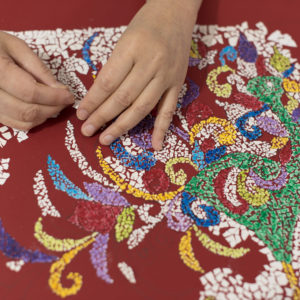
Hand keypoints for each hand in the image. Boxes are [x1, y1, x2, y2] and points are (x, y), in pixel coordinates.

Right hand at [0, 31, 73, 130]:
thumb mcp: (15, 46)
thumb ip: (38, 68)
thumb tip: (59, 89)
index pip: (30, 92)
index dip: (54, 97)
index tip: (69, 95)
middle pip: (27, 111)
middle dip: (52, 108)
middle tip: (65, 101)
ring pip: (22, 122)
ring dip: (45, 116)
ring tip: (55, 104)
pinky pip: (15, 124)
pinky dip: (33, 120)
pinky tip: (41, 108)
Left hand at [77, 0, 200, 149]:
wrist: (176, 11)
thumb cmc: (146, 23)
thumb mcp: (124, 39)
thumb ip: (115, 68)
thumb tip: (100, 98)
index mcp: (133, 48)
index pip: (108, 82)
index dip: (92, 101)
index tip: (81, 114)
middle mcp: (151, 64)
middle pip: (123, 98)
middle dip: (102, 117)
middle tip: (87, 131)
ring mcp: (167, 76)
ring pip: (142, 107)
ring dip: (123, 126)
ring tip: (106, 138)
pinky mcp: (178, 84)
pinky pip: (169, 110)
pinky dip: (162, 129)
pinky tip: (156, 145)